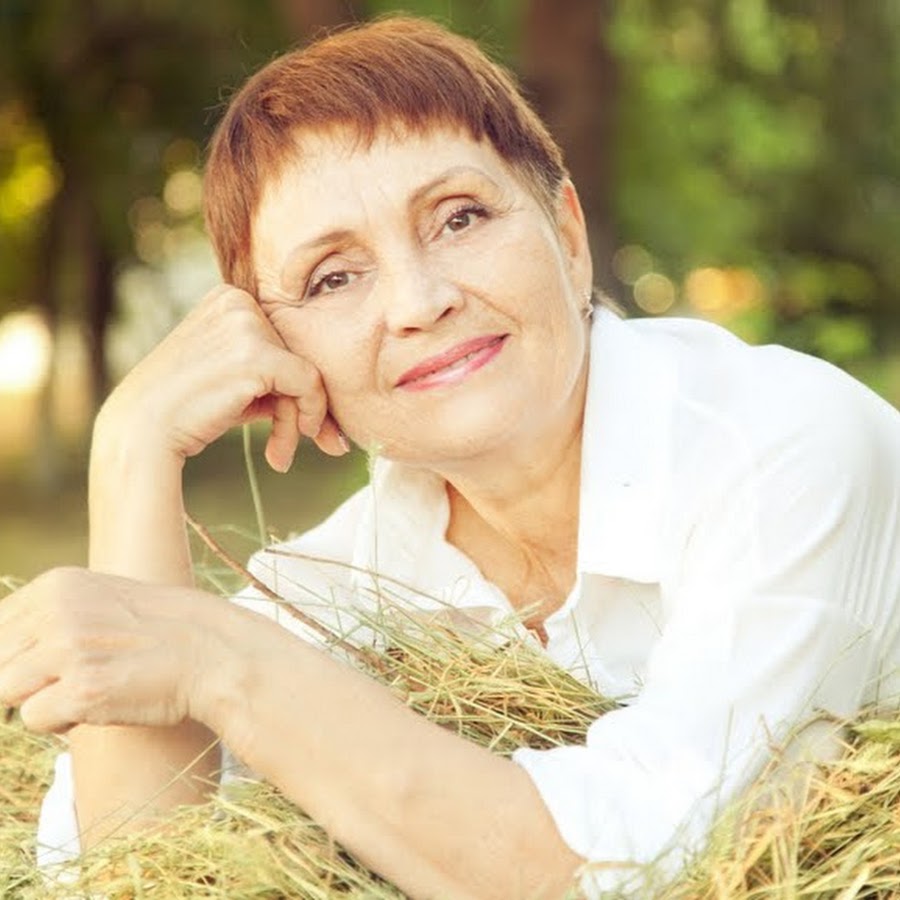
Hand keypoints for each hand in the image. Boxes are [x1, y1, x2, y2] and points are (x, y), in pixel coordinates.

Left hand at [0, 568, 221, 733]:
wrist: (214, 653)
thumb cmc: (157, 636)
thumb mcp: (99, 604)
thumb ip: (47, 619)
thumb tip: (2, 659)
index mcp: (58, 585)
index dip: (15, 657)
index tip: (49, 666)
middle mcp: (57, 611)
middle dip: (25, 680)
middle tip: (75, 678)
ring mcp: (68, 649)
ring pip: (5, 691)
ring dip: (41, 699)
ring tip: (88, 688)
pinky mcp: (82, 689)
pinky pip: (33, 719)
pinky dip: (61, 720)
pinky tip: (101, 702)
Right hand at [99, 284, 346, 471]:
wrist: (143, 432)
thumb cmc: (188, 411)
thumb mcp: (234, 379)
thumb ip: (274, 374)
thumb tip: (323, 399)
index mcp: (229, 298)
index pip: (283, 342)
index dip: (293, 387)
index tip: (298, 426)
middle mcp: (238, 301)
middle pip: (297, 357)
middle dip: (298, 407)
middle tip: (285, 450)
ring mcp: (246, 324)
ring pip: (306, 373)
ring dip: (297, 421)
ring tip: (279, 455)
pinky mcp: (257, 355)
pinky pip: (308, 385)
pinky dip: (306, 419)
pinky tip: (281, 451)